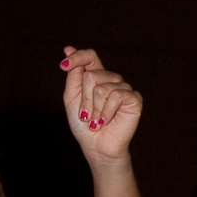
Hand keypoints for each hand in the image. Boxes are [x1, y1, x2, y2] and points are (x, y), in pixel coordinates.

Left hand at [60, 47, 141, 161]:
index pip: (90, 56)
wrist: (97, 147)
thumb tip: (68, 48)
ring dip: (94, 109)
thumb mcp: (72, 98)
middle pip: (91, 75)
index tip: (63, 66)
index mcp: (97, 76)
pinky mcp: (134, 99)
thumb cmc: (84, 125)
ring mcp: (124, 88)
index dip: (77, 57)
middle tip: (86, 116)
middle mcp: (112, 79)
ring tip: (96, 121)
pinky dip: (106, 112)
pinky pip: (116, 96)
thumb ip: (72, 76)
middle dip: (84, 99)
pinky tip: (105, 122)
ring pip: (102, 88)